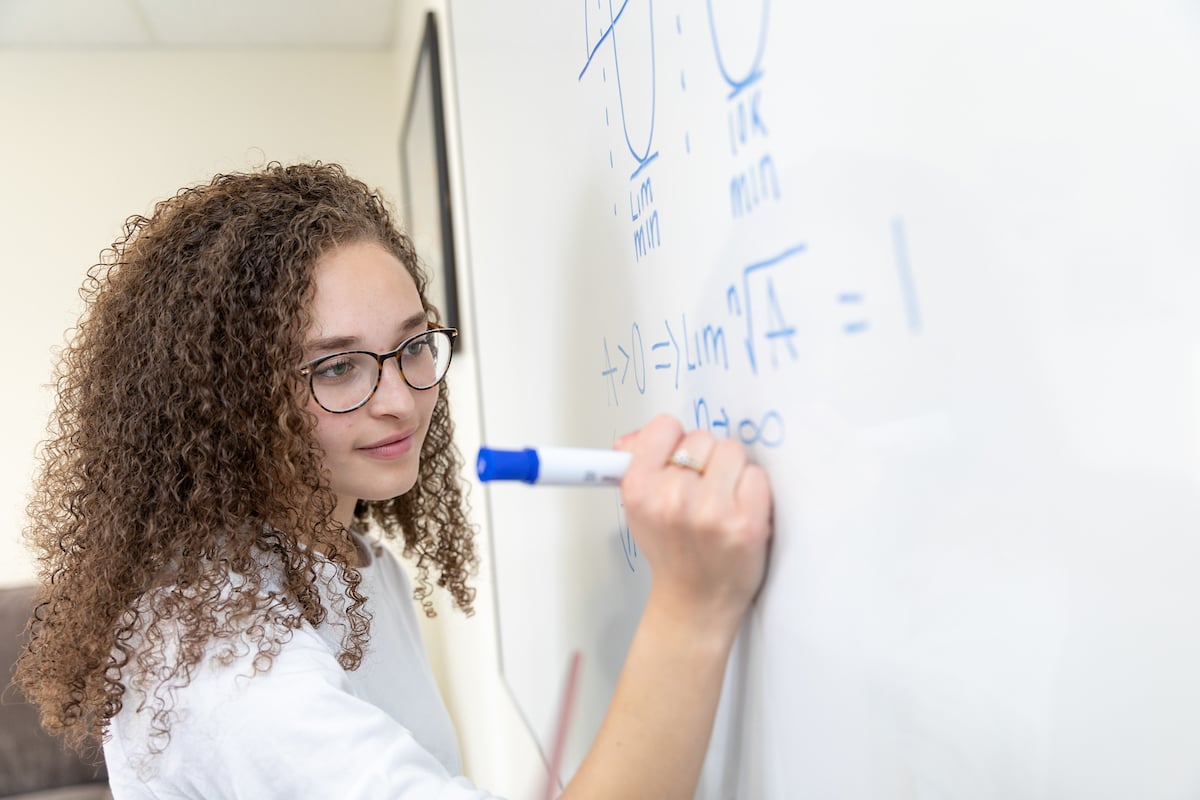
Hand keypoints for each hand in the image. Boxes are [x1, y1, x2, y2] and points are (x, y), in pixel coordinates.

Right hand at [615, 414, 772, 633]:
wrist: (696, 601)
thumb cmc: (672, 552)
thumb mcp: (638, 508)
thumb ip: (636, 464)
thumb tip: (635, 438)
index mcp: (640, 490)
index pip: (664, 427)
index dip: (674, 442)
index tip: (678, 459)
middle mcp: (673, 499)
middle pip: (702, 438)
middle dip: (705, 460)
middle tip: (701, 490)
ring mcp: (711, 512)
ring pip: (732, 451)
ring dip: (731, 471)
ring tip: (721, 500)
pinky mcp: (746, 524)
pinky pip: (757, 475)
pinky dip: (753, 490)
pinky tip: (739, 511)